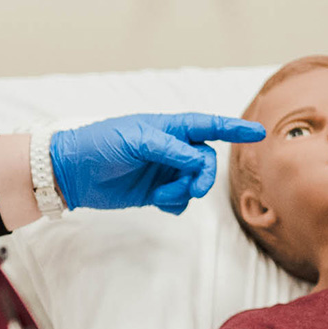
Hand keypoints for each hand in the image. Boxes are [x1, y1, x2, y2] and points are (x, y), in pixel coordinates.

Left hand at [47, 112, 264, 212]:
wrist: (69, 173)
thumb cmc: (100, 145)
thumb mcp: (136, 141)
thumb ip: (171, 149)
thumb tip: (199, 160)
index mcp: (167, 127)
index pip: (207, 125)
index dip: (233, 128)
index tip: (258, 132)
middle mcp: (170, 147)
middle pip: (205, 159)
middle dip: (204, 175)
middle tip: (195, 188)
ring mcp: (164, 170)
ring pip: (194, 181)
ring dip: (186, 190)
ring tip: (163, 195)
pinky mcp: (155, 191)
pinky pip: (180, 199)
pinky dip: (175, 203)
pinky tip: (159, 202)